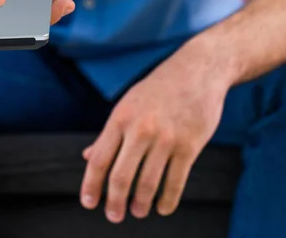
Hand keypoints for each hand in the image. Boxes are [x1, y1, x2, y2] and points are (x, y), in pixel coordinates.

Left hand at [80, 41, 232, 222]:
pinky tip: (162, 208)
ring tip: (138, 211)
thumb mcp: (128, 104)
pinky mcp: (190, 145)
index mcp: (120, 118)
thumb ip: (109, 133)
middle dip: (115, 202)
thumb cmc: (158, 89)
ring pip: (148, 183)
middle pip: (121, 176)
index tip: (89, 203)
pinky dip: (167, 200)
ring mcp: (166, 138)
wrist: (198, 70)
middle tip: (114, 216)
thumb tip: (87, 157)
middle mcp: (141, 129)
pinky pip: (176, 181)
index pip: (99, 159)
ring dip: (141, 204)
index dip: (91, 185)